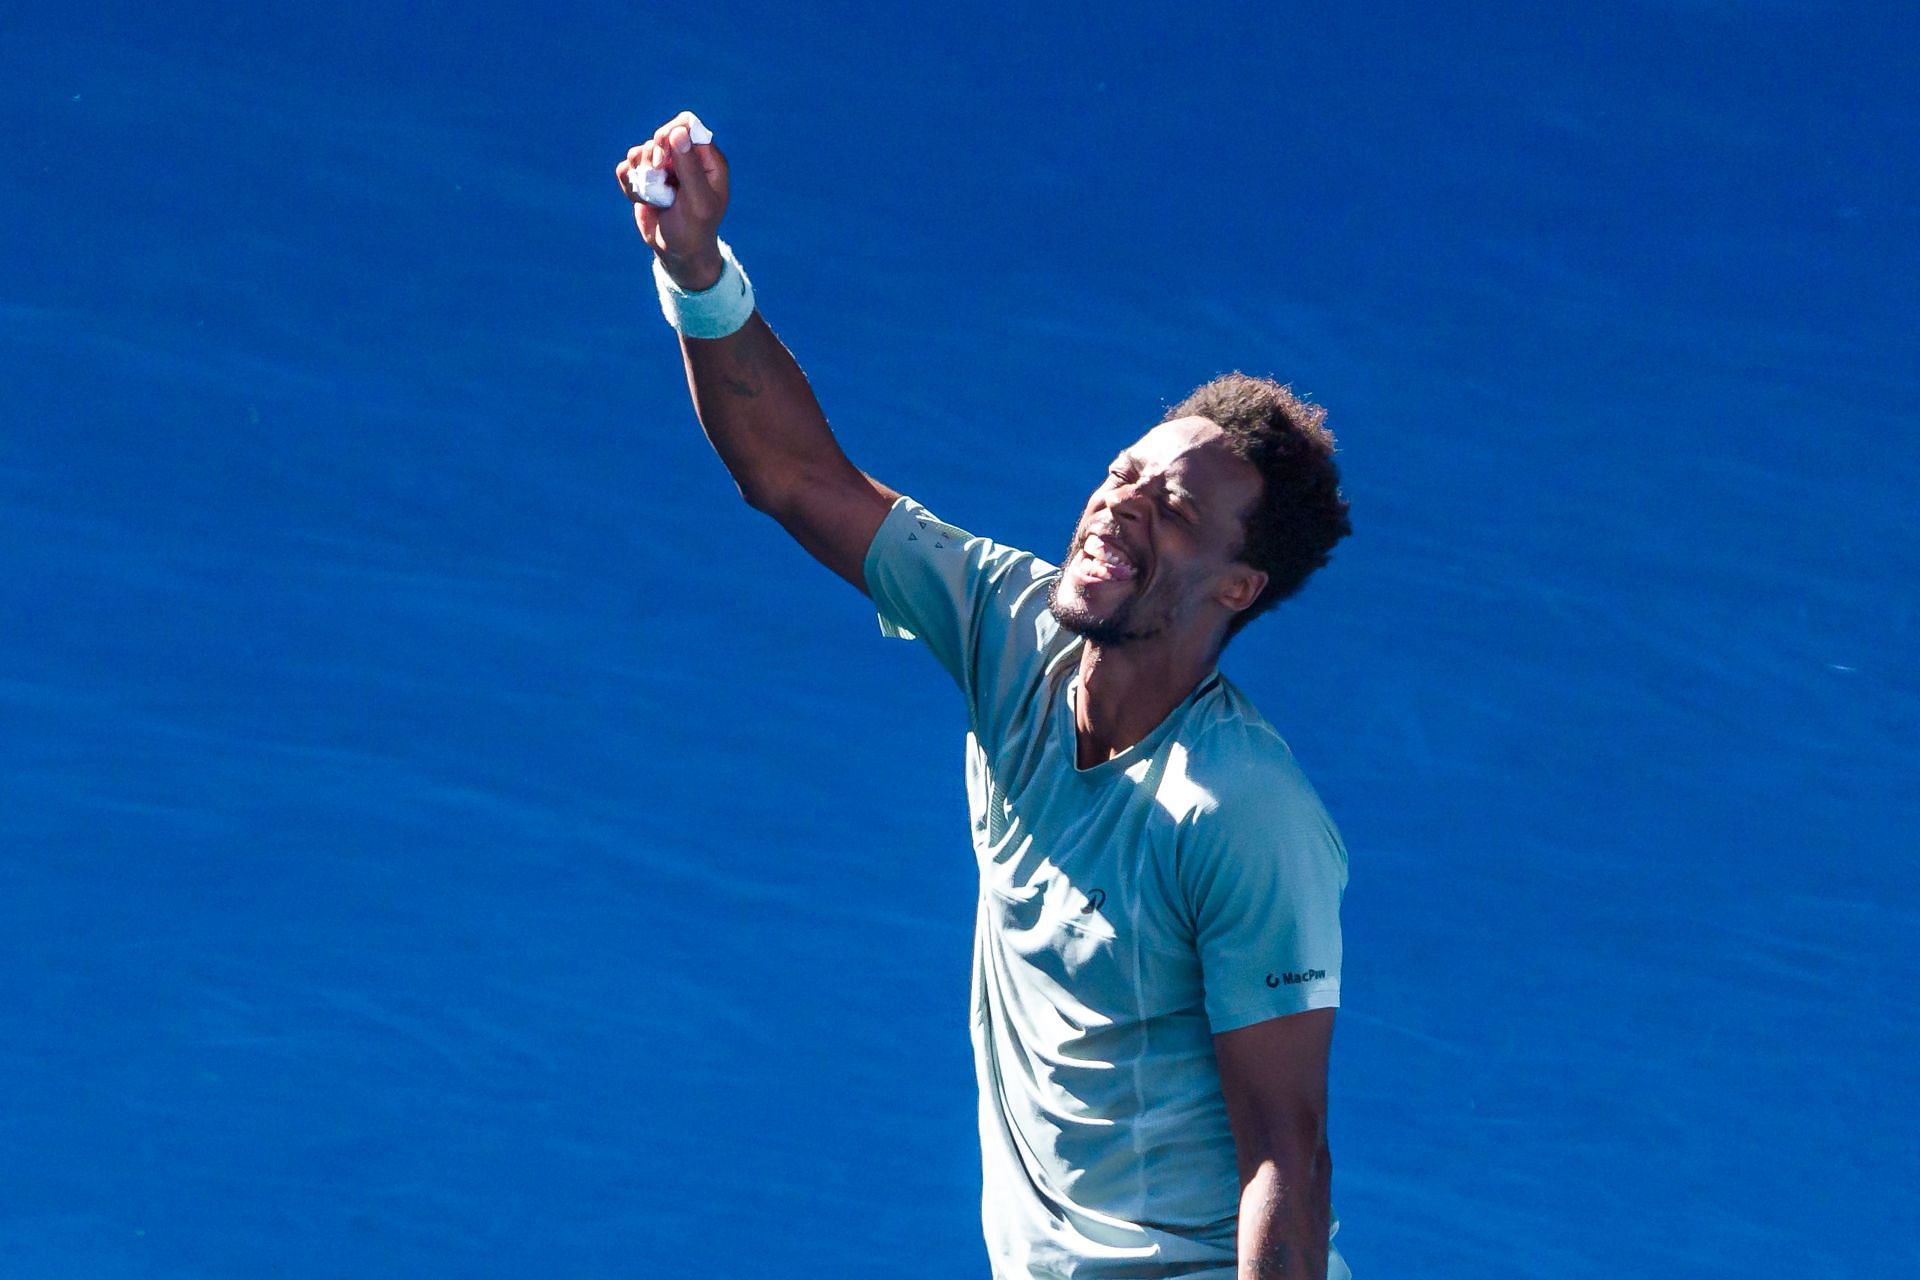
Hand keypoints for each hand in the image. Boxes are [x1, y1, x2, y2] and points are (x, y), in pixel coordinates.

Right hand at [616, 111, 729, 290]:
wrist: (677, 252)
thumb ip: (689, 167)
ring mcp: (663, 167)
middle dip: (653, 156)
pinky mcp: (644, 178)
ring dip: (641, 174)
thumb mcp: (698, 201)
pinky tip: (643, 200)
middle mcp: (685, 158)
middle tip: (658, 176)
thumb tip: (678, 132)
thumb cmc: (695, 230)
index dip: (670, 135)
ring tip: (654, 196)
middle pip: (659, 135)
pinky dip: (630, 184)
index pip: (686, 125)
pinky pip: (626, 168)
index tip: (662, 155)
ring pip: (639, 151)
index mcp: (707, 159)